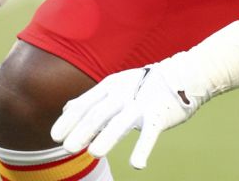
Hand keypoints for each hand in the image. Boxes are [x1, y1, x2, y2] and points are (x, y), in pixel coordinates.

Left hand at [50, 55, 204, 168]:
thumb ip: (91, 99)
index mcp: (109, 87)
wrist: (183, 75)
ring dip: (107, 138)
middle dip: (82, 131)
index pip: (85, 104)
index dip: (69, 120)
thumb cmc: (143, 85)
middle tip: (68, 148)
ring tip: (94, 154)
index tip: (55, 136)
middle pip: (99, 113)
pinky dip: (143, 148)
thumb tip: (67, 109)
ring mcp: (141, 104)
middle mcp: (122, 94)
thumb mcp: (114, 86)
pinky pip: (150, 133)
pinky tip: (136, 164)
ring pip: (121, 122)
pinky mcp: (160, 115)